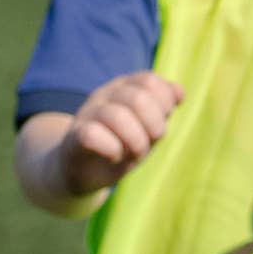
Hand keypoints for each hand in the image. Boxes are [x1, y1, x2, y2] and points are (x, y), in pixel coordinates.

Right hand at [55, 72, 182, 200]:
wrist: (79, 172)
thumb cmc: (118, 148)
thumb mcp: (146, 128)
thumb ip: (162, 109)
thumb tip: (179, 93)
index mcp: (124, 87)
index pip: (150, 81)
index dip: (163, 104)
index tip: (159, 126)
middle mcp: (105, 95)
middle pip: (138, 98)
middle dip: (153, 127)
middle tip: (149, 145)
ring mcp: (87, 114)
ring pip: (117, 116)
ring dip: (135, 141)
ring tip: (133, 154)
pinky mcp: (73, 137)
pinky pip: (92, 135)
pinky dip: (111, 149)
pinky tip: (114, 156)